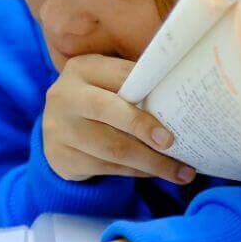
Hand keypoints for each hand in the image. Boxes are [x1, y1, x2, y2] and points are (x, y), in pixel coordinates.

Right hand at [42, 54, 194, 184]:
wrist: (58, 130)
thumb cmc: (97, 101)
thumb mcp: (107, 83)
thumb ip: (135, 86)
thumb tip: (183, 99)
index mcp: (82, 69)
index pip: (120, 75)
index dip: (148, 89)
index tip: (177, 106)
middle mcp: (65, 96)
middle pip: (108, 110)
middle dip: (143, 127)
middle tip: (171, 143)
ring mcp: (59, 129)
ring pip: (111, 148)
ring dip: (150, 162)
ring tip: (180, 172)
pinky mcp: (61, 158)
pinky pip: (107, 168)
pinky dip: (136, 172)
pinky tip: (154, 173)